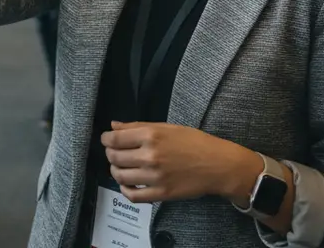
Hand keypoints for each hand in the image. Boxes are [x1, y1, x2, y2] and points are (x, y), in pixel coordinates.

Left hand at [101, 121, 255, 203]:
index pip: (114, 139)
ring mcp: (155, 177)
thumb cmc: (193, 141)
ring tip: (119, 167)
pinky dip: (125, 190)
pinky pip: (134, 196)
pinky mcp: (162, 194)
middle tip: (114, 153)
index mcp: (150, 135)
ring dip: (115, 171)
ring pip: (121, 176)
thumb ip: (137, 126)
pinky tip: (127, 184)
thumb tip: (113, 126)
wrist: (217, 164)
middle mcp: (150, 156)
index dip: (106, 139)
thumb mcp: (165, 127)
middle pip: (115, 157)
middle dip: (110, 154)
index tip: (106, 140)